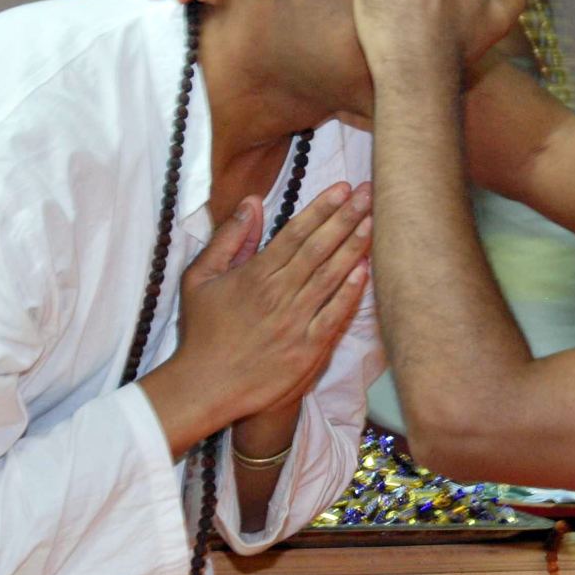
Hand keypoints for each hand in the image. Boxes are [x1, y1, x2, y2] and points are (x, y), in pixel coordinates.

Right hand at [152, 183, 371, 435]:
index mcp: (255, 274)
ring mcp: (295, 322)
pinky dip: (350, 293)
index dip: (322, 208)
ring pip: (331, 277)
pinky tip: (365, 271)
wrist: (205, 386)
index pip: (296, 233)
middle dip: (346, 218)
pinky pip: (334, 315)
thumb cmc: (201, 332)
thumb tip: (251, 202)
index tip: (343, 188)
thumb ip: (228, 239)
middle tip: (369, 194)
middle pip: (320, 248)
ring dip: (354, 248)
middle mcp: (279, 294)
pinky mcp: (307, 349)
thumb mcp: (199, 278)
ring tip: (374, 221)